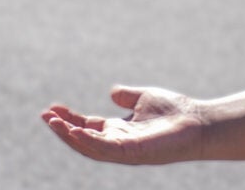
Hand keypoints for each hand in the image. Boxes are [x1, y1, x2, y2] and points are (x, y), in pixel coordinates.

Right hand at [42, 85, 205, 164]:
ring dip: (69, 136)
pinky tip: (75, 130)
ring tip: (53, 123)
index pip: (88, 126)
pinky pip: (105, 150)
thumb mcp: (145, 98)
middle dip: (63, 129)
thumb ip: (127, 96)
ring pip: (90, 147)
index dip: (69, 118)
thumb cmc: (176, 112)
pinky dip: (89, 141)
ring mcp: (125, 150)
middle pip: (84, 138)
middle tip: (45, 116)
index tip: (52, 108)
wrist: (199, 122)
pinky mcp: (133, 153)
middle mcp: (119, 143)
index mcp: (120, 131)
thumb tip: (112, 92)